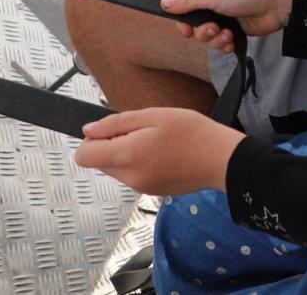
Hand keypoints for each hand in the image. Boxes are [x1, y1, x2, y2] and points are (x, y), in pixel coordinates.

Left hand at [74, 108, 243, 194]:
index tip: (113, 129)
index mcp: (128, 156)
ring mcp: (141, 187)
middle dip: (112, 145)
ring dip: (127, 154)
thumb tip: (88, 130)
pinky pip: (133, 176)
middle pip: (100, 162)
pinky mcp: (152, 191)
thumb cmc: (192, 132)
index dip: (92, 139)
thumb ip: (116, 123)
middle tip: (143, 131)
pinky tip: (163, 153)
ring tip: (156, 141)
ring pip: (117, 169)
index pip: (84, 156)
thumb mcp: (154, 115)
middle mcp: (130, 177)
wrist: (222, 160)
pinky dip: (140, 163)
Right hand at [161, 0, 292, 52]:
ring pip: (208, 37)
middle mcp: (213, 4)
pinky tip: (232, 41)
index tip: (186, 29)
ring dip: (216, 40)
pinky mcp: (235, 31)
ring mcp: (224, 18)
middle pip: (195, 26)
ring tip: (227, 35)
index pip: (183, 7)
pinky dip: (225, 45)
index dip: (182, 20)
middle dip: (202, 32)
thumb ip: (187, 2)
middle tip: (214, 28)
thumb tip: (163, 3)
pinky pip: (222, 43)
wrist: (276, 4)